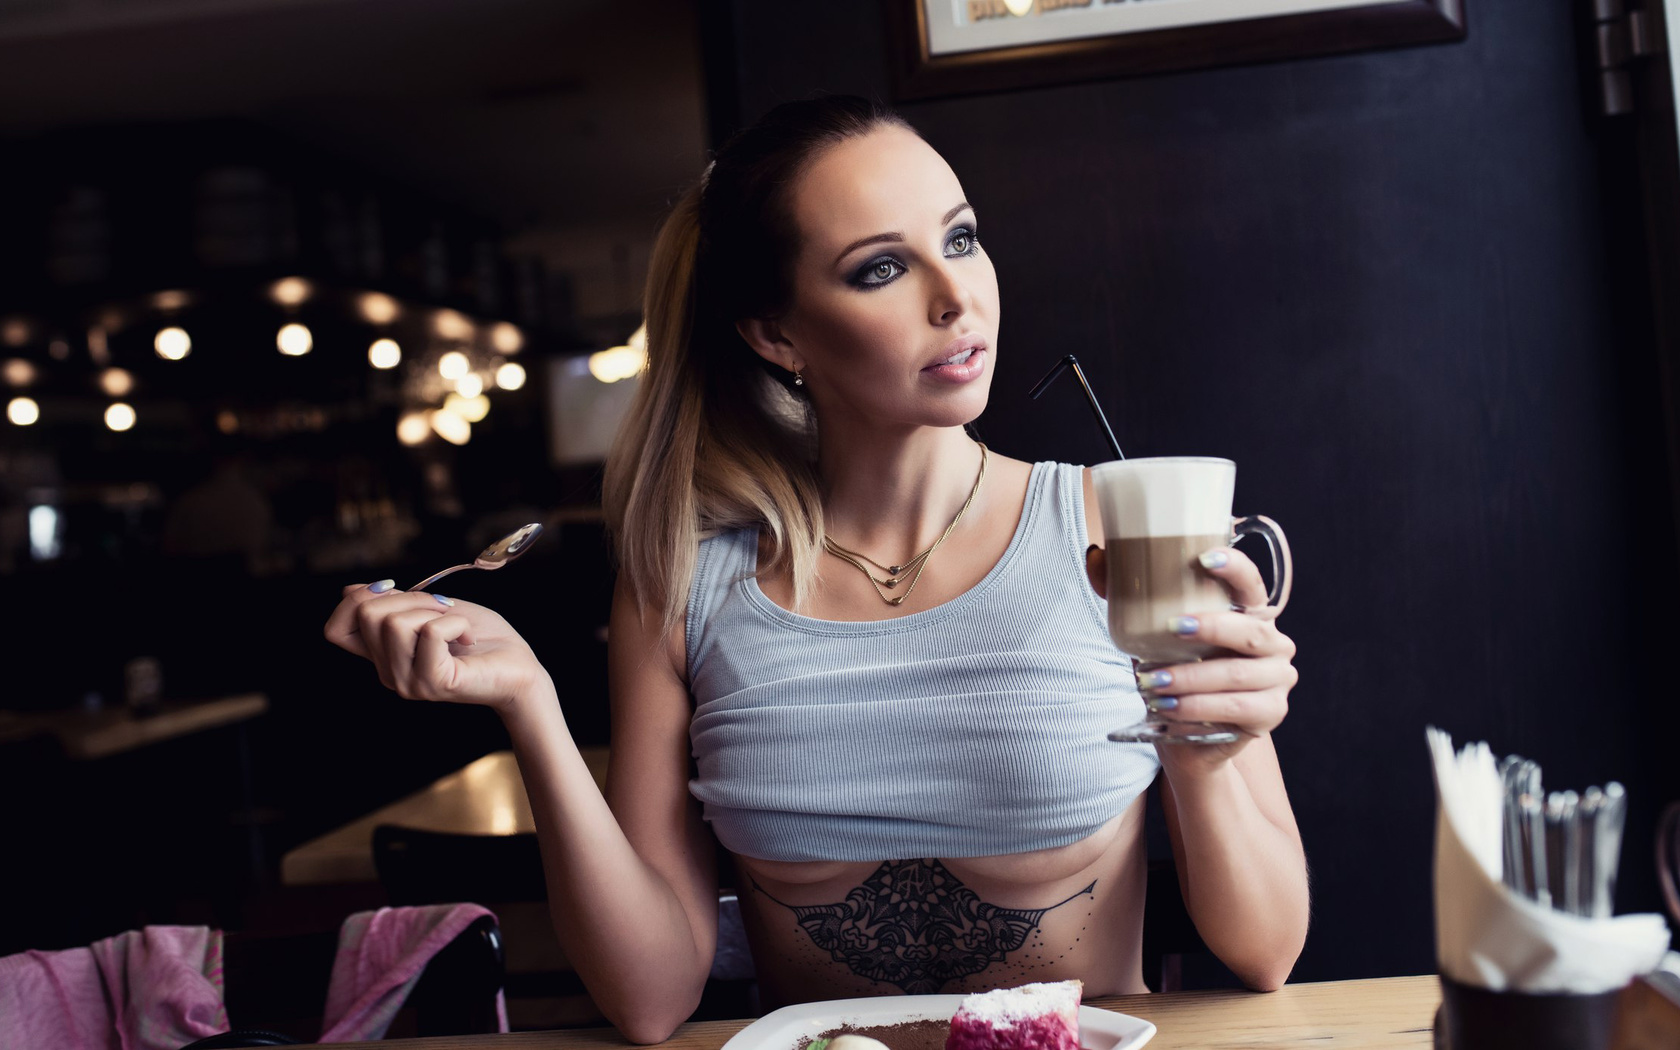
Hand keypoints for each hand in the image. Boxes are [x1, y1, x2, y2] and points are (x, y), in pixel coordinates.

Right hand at [323, 581, 547, 713]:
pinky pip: (431, 632)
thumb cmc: (482, 640)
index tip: (394, 591)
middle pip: (367, 614)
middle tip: (443, 611)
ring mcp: (409, 682)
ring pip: (395, 622)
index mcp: (383, 657)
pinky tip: (468, 639)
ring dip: (434, 611)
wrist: (521, 669)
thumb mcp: (432, 611)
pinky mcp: (434, 683)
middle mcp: (389, 674)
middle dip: (410, 597)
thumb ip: (395, 604)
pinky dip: (456, 622)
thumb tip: (351, 589)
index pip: (334, 631)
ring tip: (458, 627)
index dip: (355, 601)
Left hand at [1085, 545, 1297, 761]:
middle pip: (1251, 631)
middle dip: (1211, 627)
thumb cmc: (1178, 672)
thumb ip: (1130, 597)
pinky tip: (1170, 707)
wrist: (1191, 735)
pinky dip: (1198, 707)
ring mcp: (1277, 679)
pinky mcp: (1270, 713)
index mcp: (1250, 614)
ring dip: (1191, 677)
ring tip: (1152, 681)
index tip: (1205, 558)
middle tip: (1172, 627)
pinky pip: (1234, 708)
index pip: (1251, 583)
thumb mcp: (1153, 635)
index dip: (1236, 567)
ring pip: (1236, 675)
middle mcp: (1273, 643)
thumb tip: (1095, 557)